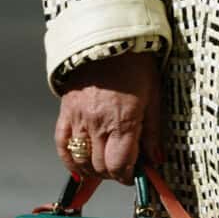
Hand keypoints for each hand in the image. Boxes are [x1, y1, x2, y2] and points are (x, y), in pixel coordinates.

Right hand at [54, 50, 163, 182]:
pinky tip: (79, 167)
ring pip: (81, 160)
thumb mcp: (153, 97)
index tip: (134, 175)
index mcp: (123, 121)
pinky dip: (69, 160)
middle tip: (122, 168)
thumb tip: (156, 161)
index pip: (119, 165)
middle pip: (101, 166)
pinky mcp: (66, 111)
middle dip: (113, 174)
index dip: (127, 176)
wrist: (108, 40)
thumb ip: (153, 132)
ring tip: (104, 166)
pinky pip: (62, 144)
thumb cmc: (136, 66)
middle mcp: (98, 123)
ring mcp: (79, 118)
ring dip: (94, 170)